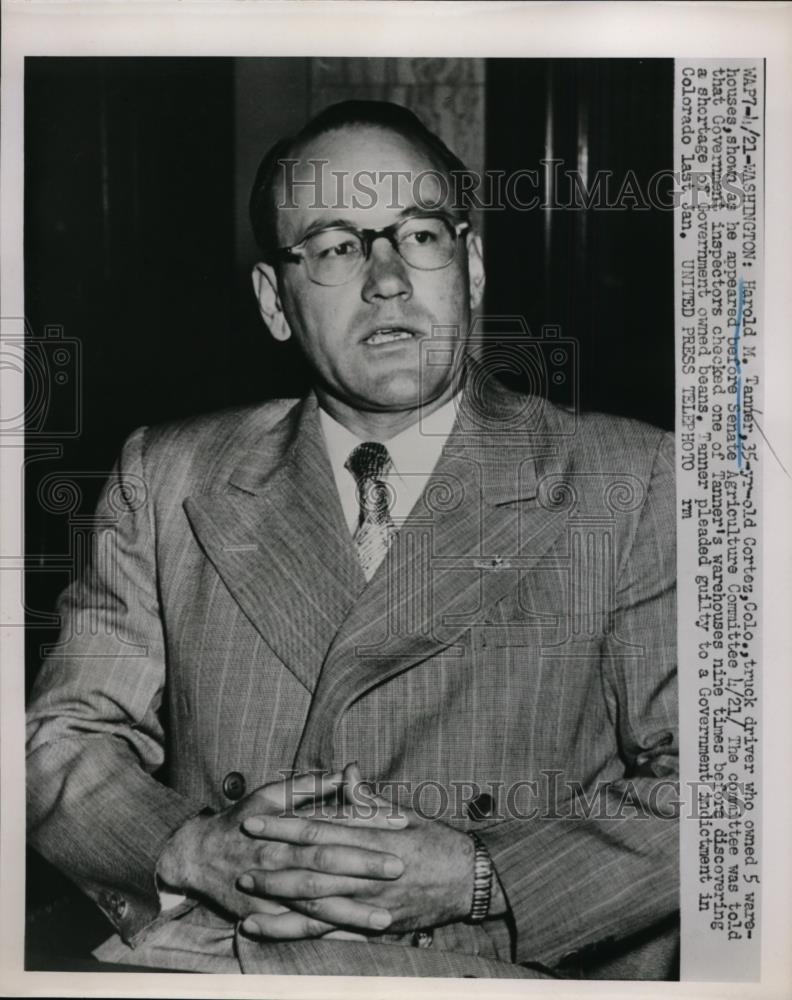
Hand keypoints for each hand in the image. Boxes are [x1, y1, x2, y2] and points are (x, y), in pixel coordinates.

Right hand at [157, 770, 405, 936]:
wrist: (197, 855)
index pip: (333, 823)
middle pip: (326, 865)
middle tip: (400, 868)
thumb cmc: (242, 819)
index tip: (399, 824)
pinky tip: (353, 941)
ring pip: (316, 904)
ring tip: (386, 918)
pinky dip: (326, 937)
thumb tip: (348, 770)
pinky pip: (299, 931)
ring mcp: (272, 892)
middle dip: (364, 868)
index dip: (366, 823)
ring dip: (351, 913)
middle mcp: (279, 859)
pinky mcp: (265, 915)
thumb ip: (312, 785)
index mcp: (285, 827)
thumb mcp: (272, 794)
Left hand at [238, 763, 493, 938]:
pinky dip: (300, 932)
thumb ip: (369, 798)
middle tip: (241, 859)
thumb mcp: (403, 812)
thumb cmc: (433, 840)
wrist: (468, 879)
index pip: (320, 831)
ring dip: (279, 899)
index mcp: (373, 838)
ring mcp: (370, 902)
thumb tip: (346, 773)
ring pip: (317, 903)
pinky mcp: (373, 925)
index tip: (255, 822)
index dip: (284, 827)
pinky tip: (274, 930)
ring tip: (248, 894)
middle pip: (312, 868)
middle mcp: (368, 871)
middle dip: (273, 863)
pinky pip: (332, 932)